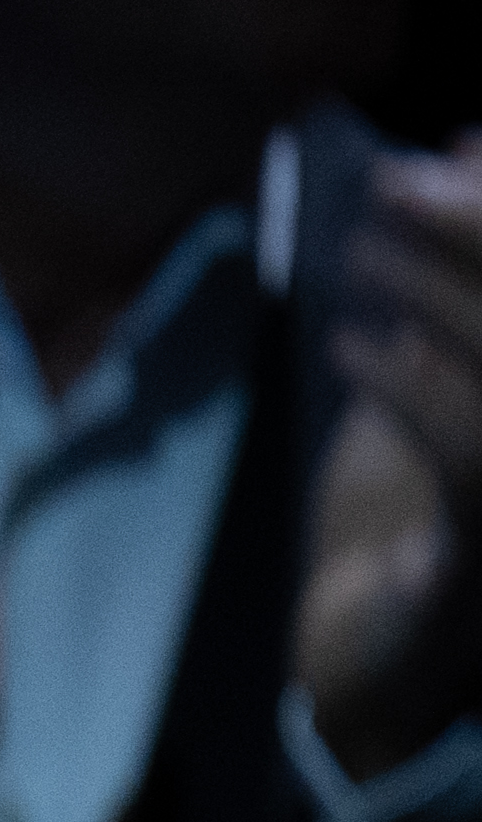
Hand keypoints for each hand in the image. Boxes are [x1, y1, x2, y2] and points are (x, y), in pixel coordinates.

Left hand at [303, 136, 481, 779]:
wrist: (379, 676)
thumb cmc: (412, 508)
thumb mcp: (436, 370)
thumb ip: (464, 265)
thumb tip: (462, 144)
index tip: (461, 146)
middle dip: (477, 235)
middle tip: (393, 185)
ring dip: (434, 297)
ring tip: (359, 250)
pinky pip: (465, 456)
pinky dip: (406, 388)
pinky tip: (351, 348)